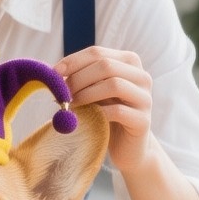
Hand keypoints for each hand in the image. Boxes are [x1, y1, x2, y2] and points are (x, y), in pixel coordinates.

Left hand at [55, 47, 153, 174]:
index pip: (97, 53)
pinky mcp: (143, 120)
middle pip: (105, 66)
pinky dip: (97, 113)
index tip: (53, 73)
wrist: (128, 146)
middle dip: (78, 78)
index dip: (73, 61)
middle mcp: (141, 76)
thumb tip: (53, 73)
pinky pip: (118, 111)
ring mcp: (145, 97)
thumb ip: (81, 78)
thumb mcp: (94, 91)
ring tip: (70, 105)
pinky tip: (85, 118)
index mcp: (128, 62)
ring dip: (86, 94)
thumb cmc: (107, 114)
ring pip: (114, 85)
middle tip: (62, 93)